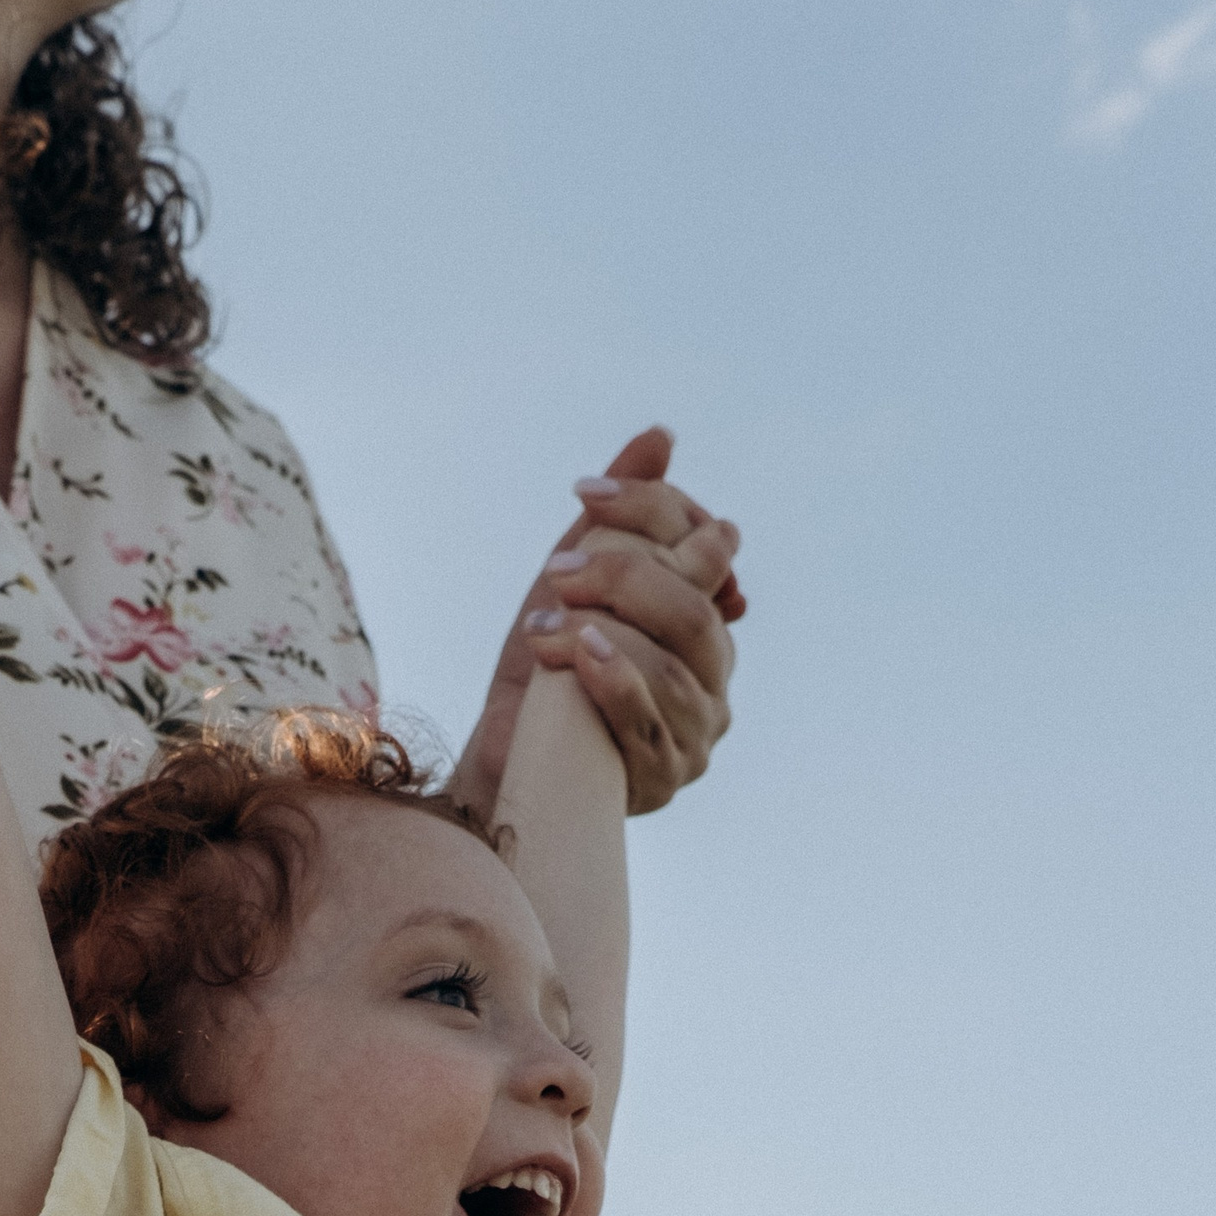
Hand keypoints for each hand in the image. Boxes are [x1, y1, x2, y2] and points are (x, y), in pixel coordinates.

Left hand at [456, 428, 741, 821]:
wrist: (502, 765)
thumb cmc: (541, 676)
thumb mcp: (572, 586)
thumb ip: (617, 519)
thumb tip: (660, 437)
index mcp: (705, 624)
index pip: (706, 549)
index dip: (652, 512)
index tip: (583, 495)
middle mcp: (713, 678)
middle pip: (695, 611)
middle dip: (625, 579)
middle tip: (557, 575)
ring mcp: (695, 734)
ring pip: (674, 665)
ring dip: (605, 634)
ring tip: (546, 627)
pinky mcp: (662, 778)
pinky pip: (649, 722)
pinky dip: (615, 681)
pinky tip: (581, 658)